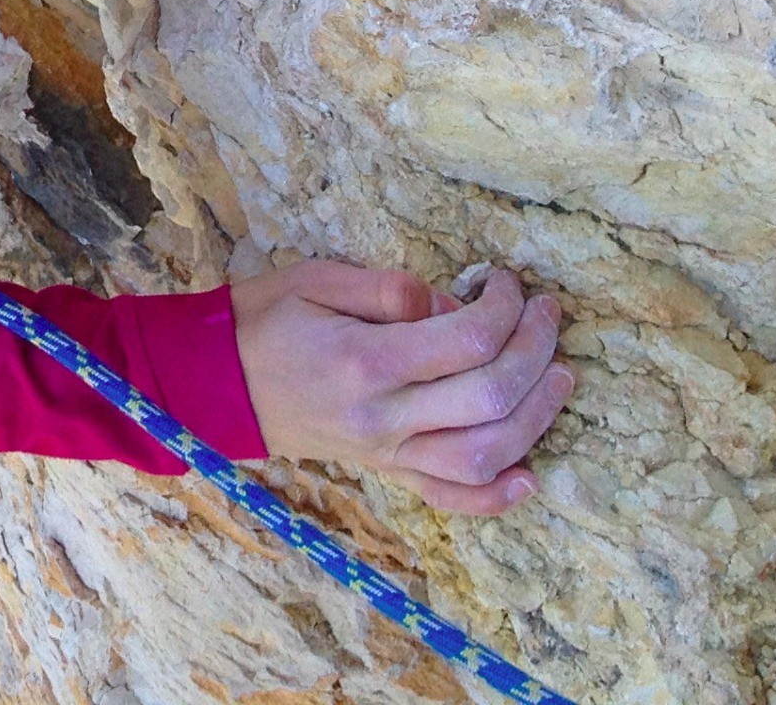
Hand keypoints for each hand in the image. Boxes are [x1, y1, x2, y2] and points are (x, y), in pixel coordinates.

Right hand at [232, 259, 571, 514]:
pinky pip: (450, 497)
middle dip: (535, 350)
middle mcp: (385, 416)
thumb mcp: (317, 280)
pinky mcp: (386, 470)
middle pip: (491, 397)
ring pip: (486, 454)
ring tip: (558, 375)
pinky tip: (529, 475)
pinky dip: (496, 496)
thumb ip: (390, 289)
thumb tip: (453, 302)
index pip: (467, 340)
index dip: (504, 307)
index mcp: (367, 361)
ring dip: (537, 416)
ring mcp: (388, 452)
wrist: (216, 383)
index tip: (506, 281)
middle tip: (546, 315)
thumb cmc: (264, 321)